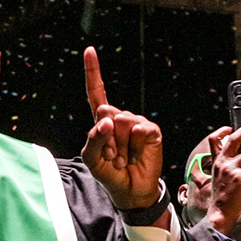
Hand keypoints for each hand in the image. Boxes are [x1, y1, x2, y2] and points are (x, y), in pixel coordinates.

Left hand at [80, 47, 164, 210]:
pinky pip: (139, 130)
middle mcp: (119, 118)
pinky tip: (136, 155)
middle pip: (106, 113)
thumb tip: (107, 120)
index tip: (90, 50)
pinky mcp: (151, 131)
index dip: (93, 72)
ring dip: (120, 145)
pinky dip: (135, 146)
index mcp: (102, 121)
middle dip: (106, 137)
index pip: (96, 93)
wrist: (129, 189)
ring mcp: (136, 123)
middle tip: (112, 154)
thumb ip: (94, 139)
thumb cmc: (108, 173)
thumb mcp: (91, 158)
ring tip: (124, 157)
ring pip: (122, 122)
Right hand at [204, 120, 240, 235]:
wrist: (220, 213)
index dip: (222, 131)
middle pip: (235, 139)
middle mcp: (222, 163)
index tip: (231, 126)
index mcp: (216, 161)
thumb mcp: (222, 178)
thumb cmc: (223, 197)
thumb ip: (231, 166)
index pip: (214, 140)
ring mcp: (231, 169)